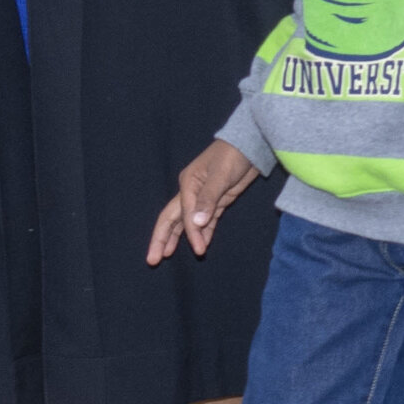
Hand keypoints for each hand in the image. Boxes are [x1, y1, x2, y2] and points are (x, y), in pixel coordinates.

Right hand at [146, 140, 261, 262]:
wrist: (251, 144)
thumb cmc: (233, 155)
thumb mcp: (221, 175)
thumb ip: (209, 199)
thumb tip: (196, 223)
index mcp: (188, 184)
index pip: (184, 215)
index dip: (190, 234)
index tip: (198, 249)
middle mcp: (191, 192)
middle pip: (172, 219)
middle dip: (162, 239)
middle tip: (152, 259)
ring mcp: (203, 198)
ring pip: (186, 222)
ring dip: (179, 238)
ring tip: (166, 255)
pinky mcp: (217, 201)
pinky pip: (206, 221)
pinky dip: (202, 234)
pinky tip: (199, 246)